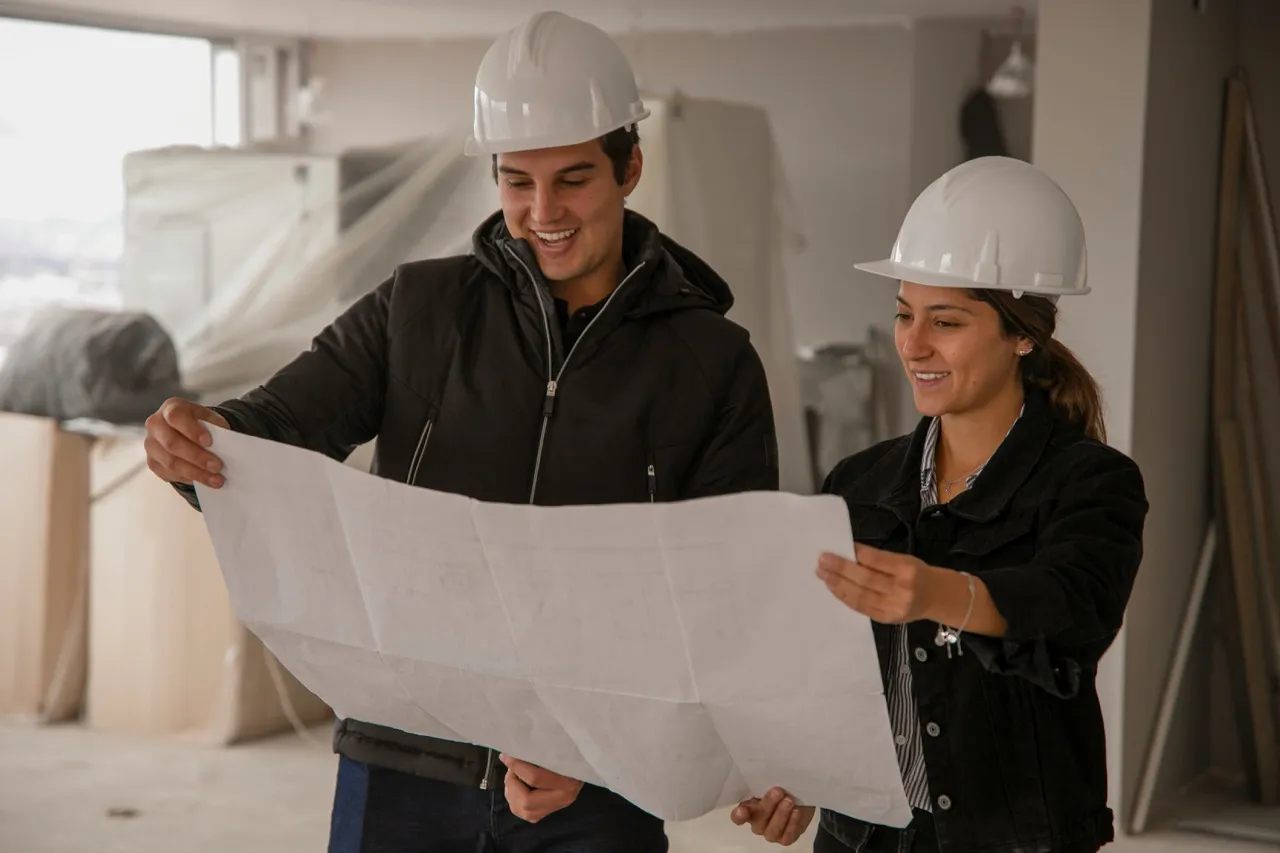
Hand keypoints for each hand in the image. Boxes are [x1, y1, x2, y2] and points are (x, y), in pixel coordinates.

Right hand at [144, 397, 230, 487]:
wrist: (185, 430)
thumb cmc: (199, 424)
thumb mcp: (210, 418)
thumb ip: (215, 427)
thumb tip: (226, 445)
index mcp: (171, 408)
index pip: (176, 417)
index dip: (191, 430)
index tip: (209, 442)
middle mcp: (156, 424)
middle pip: (172, 443)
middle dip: (197, 457)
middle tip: (217, 466)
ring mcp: (151, 444)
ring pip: (171, 462)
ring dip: (196, 473)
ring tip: (216, 479)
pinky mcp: (152, 461)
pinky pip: (169, 473)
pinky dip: (188, 478)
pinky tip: (203, 480)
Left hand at [500, 755, 583, 823]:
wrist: (585, 762)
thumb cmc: (569, 750)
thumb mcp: (558, 749)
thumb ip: (539, 751)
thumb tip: (511, 752)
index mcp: (568, 780)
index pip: (535, 778)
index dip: (517, 767)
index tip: (508, 755)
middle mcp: (564, 797)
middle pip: (527, 801)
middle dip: (512, 785)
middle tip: (511, 769)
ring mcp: (557, 807)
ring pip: (525, 811)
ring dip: (512, 794)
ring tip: (513, 777)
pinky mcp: (550, 811)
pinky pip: (527, 814)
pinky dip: (516, 802)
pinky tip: (517, 789)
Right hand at [730, 787, 813, 845]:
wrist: (801, 796)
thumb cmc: (782, 787)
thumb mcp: (772, 782)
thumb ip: (762, 782)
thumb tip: (759, 769)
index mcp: (749, 808)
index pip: (737, 817)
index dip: (738, 815)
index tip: (742, 810)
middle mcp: (757, 823)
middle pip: (757, 821)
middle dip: (768, 805)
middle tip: (778, 791)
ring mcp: (771, 833)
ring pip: (771, 831)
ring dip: (781, 815)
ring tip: (789, 801)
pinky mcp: (786, 838)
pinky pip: (786, 837)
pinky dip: (791, 824)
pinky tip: (796, 812)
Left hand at [816, 544, 939, 623]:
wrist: (934, 597)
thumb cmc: (916, 574)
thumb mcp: (904, 559)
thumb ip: (879, 559)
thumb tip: (849, 553)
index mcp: (907, 569)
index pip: (876, 560)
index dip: (856, 554)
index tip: (838, 547)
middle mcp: (901, 590)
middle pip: (866, 579)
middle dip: (841, 569)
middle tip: (823, 560)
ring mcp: (893, 607)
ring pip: (860, 595)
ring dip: (838, 584)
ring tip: (823, 574)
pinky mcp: (885, 618)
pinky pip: (861, 607)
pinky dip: (845, 597)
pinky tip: (834, 588)